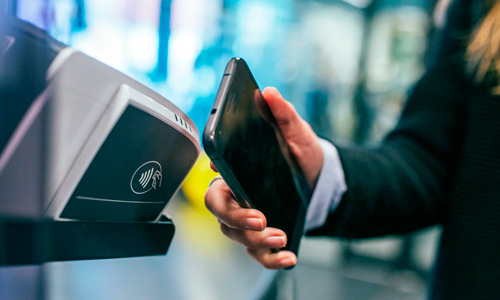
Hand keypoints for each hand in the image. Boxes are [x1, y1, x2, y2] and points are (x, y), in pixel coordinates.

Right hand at [204, 87, 323, 268]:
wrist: (320, 179)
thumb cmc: (301, 155)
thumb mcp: (297, 133)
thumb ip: (284, 114)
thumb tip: (270, 93)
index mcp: (238, 171)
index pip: (215, 176)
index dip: (217, 180)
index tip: (224, 174)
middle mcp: (236, 196)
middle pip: (218, 210)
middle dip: (236, 217)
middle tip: (260, 218)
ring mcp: (247, 218)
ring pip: (235, 235)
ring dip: (256, 240)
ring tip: (281, 236)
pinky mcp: (262, 237)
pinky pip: (258, 253)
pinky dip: (270, 259)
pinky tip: (288, 257)